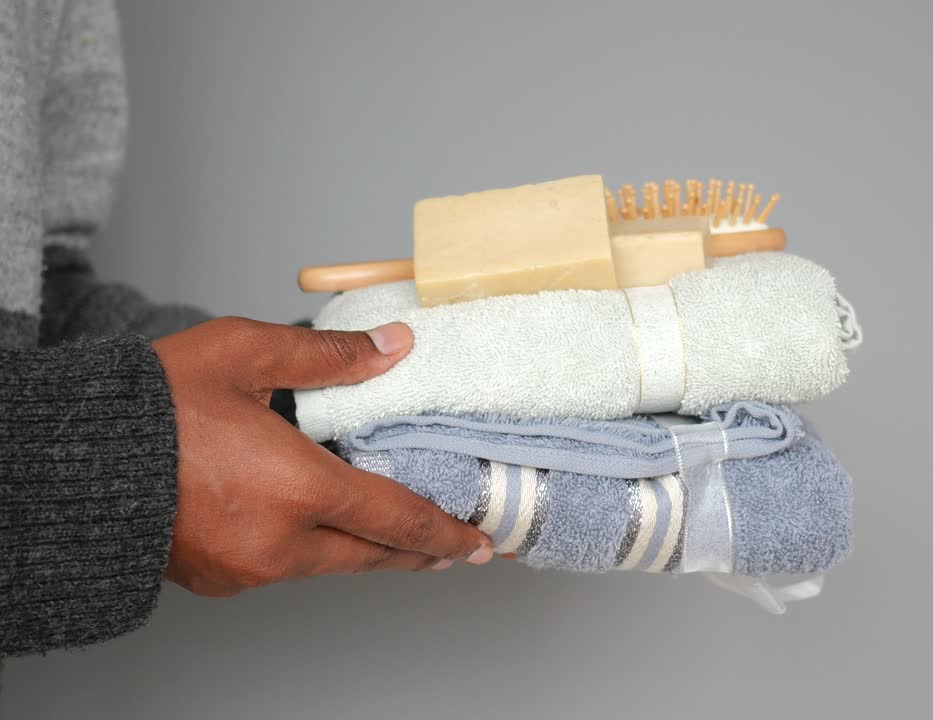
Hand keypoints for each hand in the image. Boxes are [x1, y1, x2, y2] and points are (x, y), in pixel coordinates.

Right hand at [154, 317, 491, 596]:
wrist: (73, 459)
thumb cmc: (154, 403)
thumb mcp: (245, 355)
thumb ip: (329, 357)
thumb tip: (396, 348)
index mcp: (295, 487)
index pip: (395, 519)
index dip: (444, 532)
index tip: (480, 543)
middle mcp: (279, 541)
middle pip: (372, 555)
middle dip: (419, 552)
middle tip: (457, 548)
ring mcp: (249, 568)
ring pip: (331, 563)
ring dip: (368, 549)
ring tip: (400, 535)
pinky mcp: (222, 579)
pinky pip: (290, 567)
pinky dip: (318, 549)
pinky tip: (326, 528)